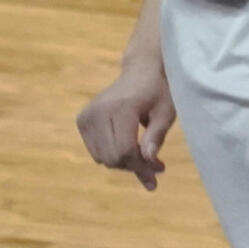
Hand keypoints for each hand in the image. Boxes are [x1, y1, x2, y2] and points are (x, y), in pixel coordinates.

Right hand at [76, 59, 175, 191]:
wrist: (141, 70)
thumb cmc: (158, 91)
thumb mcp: (166, 112)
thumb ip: (156, 136)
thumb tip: (148, 160)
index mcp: (122, 106)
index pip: (126, 150)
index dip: (141, 167)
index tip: (157, 177)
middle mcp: (100, 110)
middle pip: (113, 157)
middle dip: (135, 167)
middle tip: (155, 167)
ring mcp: (88, 114)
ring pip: (103, 158)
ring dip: (124, 163)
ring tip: (143, 154)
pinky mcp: (82, 119)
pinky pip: (96, 152)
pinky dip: (112, 155)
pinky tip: (128, 145)